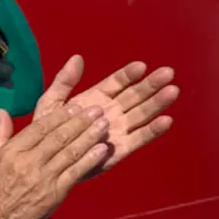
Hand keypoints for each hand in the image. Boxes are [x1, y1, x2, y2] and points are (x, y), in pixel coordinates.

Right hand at [0, 105, 109, 218]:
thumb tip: (4, 111)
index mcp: (11, 152)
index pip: (40, 127)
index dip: (60, 115)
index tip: (75, 106)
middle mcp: (28, 163)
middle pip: (59, 137)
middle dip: (80, 121)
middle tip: (97, 109)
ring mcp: (43, 179)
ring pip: (70, 152)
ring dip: (89, 137)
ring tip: (104, 124)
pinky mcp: (54, 194)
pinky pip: (75, 173)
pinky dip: (90, 160)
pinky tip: (102, 150)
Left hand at [33, 56, 177, 177]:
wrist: (46, 161)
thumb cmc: (47, 130)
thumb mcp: (51, 103)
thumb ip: (64, 82)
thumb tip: (77, 58)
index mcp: (97, 97)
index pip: (117, 82)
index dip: (129, 74)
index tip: (141, 66)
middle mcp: (112, 111)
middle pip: (135, 95)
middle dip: (151, 84)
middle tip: (168, 72)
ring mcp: (118, 129)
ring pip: (142, 113)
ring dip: (157, 103)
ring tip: (172, 91)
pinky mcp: (121, 149)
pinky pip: (139, 138)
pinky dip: (153, 130)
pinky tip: (166, 120)